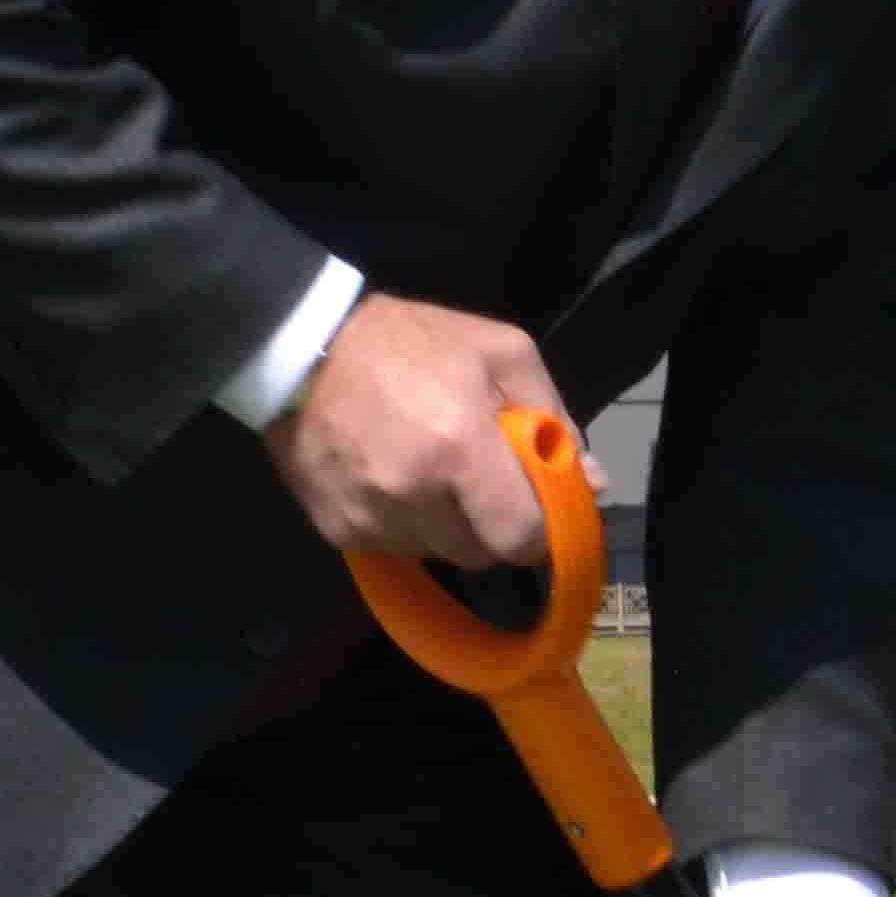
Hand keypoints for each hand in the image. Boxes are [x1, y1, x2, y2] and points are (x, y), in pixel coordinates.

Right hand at [257, 293, 574, 574]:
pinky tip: (389, 478)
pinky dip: (402, 523)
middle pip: (478, 554)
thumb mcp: (500, 352)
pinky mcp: (335, 530)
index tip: (535, 513)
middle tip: (476, 481)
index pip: (519, 539)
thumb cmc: (411, 343)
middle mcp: (412, 496)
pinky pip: (391, 547)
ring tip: (428, 471)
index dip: (536, 533)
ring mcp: (368, 518)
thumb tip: (591, 480)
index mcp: (459, 450)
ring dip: (444, 526)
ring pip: (435, 554)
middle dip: (488, 525)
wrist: (304, 347)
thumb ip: (552, 415)